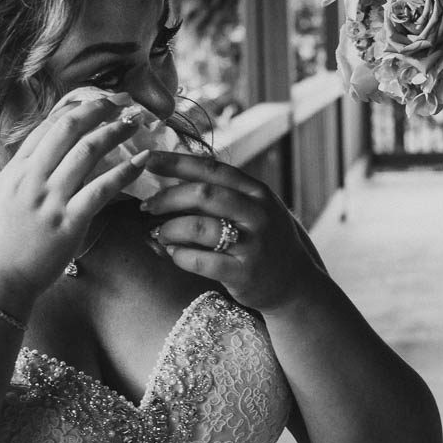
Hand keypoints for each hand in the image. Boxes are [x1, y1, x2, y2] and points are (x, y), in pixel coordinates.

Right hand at [0, 94, 149, 309]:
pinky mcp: (69, 222)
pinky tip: (143, 160)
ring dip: (114, 133)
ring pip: (87, 152)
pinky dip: (125, 172)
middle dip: (96, 110)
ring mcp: (50, 200)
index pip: (46, 128)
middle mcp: (32, 180)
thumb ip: (21, 176)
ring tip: (134, 124)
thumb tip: (41, 157)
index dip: (73, 109)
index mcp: (15, 172)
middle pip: (67, 130)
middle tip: (120, 102)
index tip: (94, 100)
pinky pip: (102, 189)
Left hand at [140, 153, 330, 313]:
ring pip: (199, 227)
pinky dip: (179, 256)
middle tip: (148, 206)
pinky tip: (175, 254)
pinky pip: (200, 261)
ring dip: (170, 229)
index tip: (148, 159)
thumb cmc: (263, 240)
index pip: (212, 168)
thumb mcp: (253, 208)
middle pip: (204, 194)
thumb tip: (172, 173)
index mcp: (257, 192)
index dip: (177, 162)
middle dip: (168, 197)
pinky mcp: (244, 273)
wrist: (295, 283)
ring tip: (160, 234)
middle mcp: (257, 214)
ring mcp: (253, 244)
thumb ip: (223, 191)